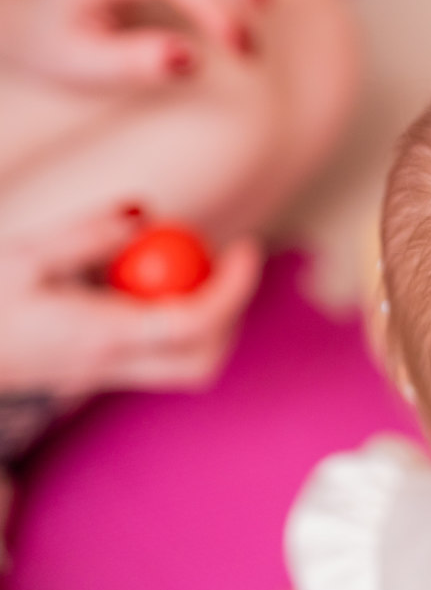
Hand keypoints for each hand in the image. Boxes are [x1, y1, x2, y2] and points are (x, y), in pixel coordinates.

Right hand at [0, 210, 261, 397]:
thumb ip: (89, 233)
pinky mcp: (98, 373)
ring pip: (185, 368)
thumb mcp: (25, 255)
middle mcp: (110, 365)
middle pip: (201, 363)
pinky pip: (158, 357)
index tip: (246, 248)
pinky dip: (176, 322)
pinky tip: (152, 282)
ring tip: (192, 268)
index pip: (193, 323)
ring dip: (207, 322)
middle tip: (227, 263)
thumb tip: (146, 213)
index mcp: (100, 337)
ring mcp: (104, 376)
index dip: (234, 288)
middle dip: (230, 317)